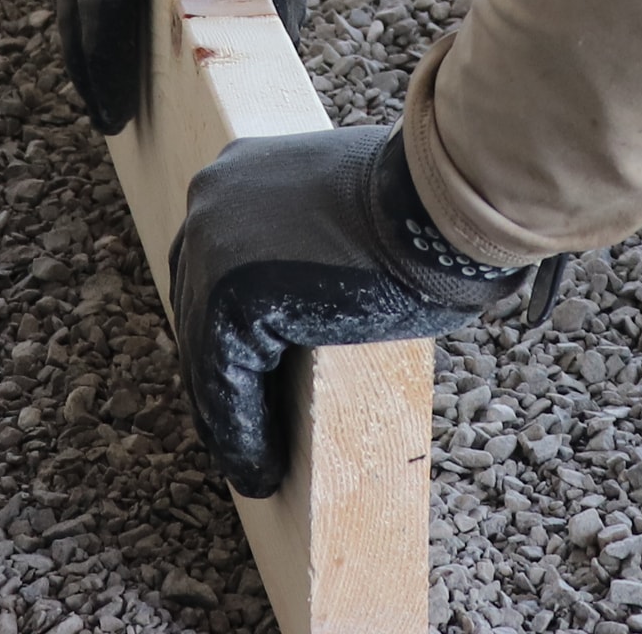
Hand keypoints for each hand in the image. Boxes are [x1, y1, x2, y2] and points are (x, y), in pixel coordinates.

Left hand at [169, 126, 527, 496]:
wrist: (443, 199)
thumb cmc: (420, 206)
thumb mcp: (340, 207)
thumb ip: (303, 237)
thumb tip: (299, 297)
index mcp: (235, 172)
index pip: (210, 268)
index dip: (227, 338)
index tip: (243, 387)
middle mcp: (209, 200)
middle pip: (198, 311)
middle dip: (222, 379)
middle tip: (244, 435)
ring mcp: (213, 246)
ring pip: (208, 357)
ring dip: (232, 421)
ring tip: (255, 468)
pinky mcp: (232, 296)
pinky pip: (227, 384)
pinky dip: (243, 434)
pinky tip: (262, 470)